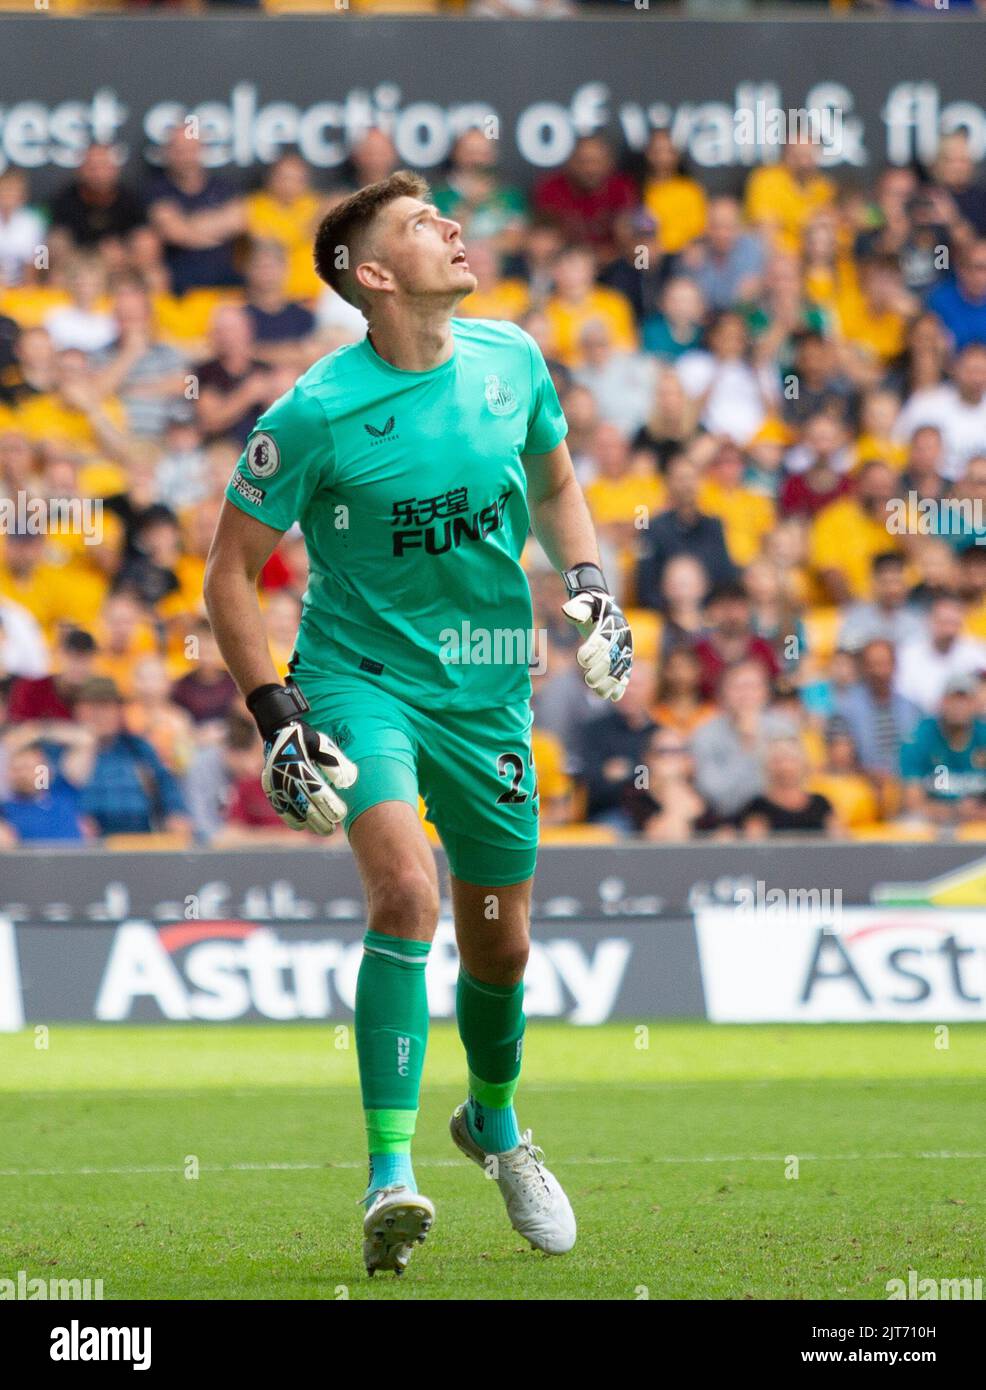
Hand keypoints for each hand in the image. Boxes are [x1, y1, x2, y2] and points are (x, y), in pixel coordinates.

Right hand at [248, 682, 357, 833]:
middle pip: (304, 806)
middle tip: (332, 829)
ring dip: (308, 822)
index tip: (341, 814)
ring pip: (292, 811)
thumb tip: (348, 782)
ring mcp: (275, 785)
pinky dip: (292, 819)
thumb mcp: (322, 743)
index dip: (329, 806)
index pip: (317, 792)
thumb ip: (335, 762)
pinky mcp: (270, 789)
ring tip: (322, 829)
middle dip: (320, 820)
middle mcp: (284, 777)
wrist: (277, 731)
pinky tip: (303, 824)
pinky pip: (281, 809)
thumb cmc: (305, 738)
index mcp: (298, 764)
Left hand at [561, 564, 632, 701]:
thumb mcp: (586, 602)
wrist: (606, 609)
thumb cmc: (593, 606)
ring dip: (610, 683)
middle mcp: (621, 639)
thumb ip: (578, 607)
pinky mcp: (623, 660)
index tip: (580, 659)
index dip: (592, 651)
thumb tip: (568, 612)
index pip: (601, 641)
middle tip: (589, 680)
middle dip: (600, 671)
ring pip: (619, 670)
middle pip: (611, 658)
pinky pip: (625, 674)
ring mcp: (623, 651)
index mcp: (611, 625)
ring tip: (599, 692)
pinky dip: (620, 686)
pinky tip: (614, 697)